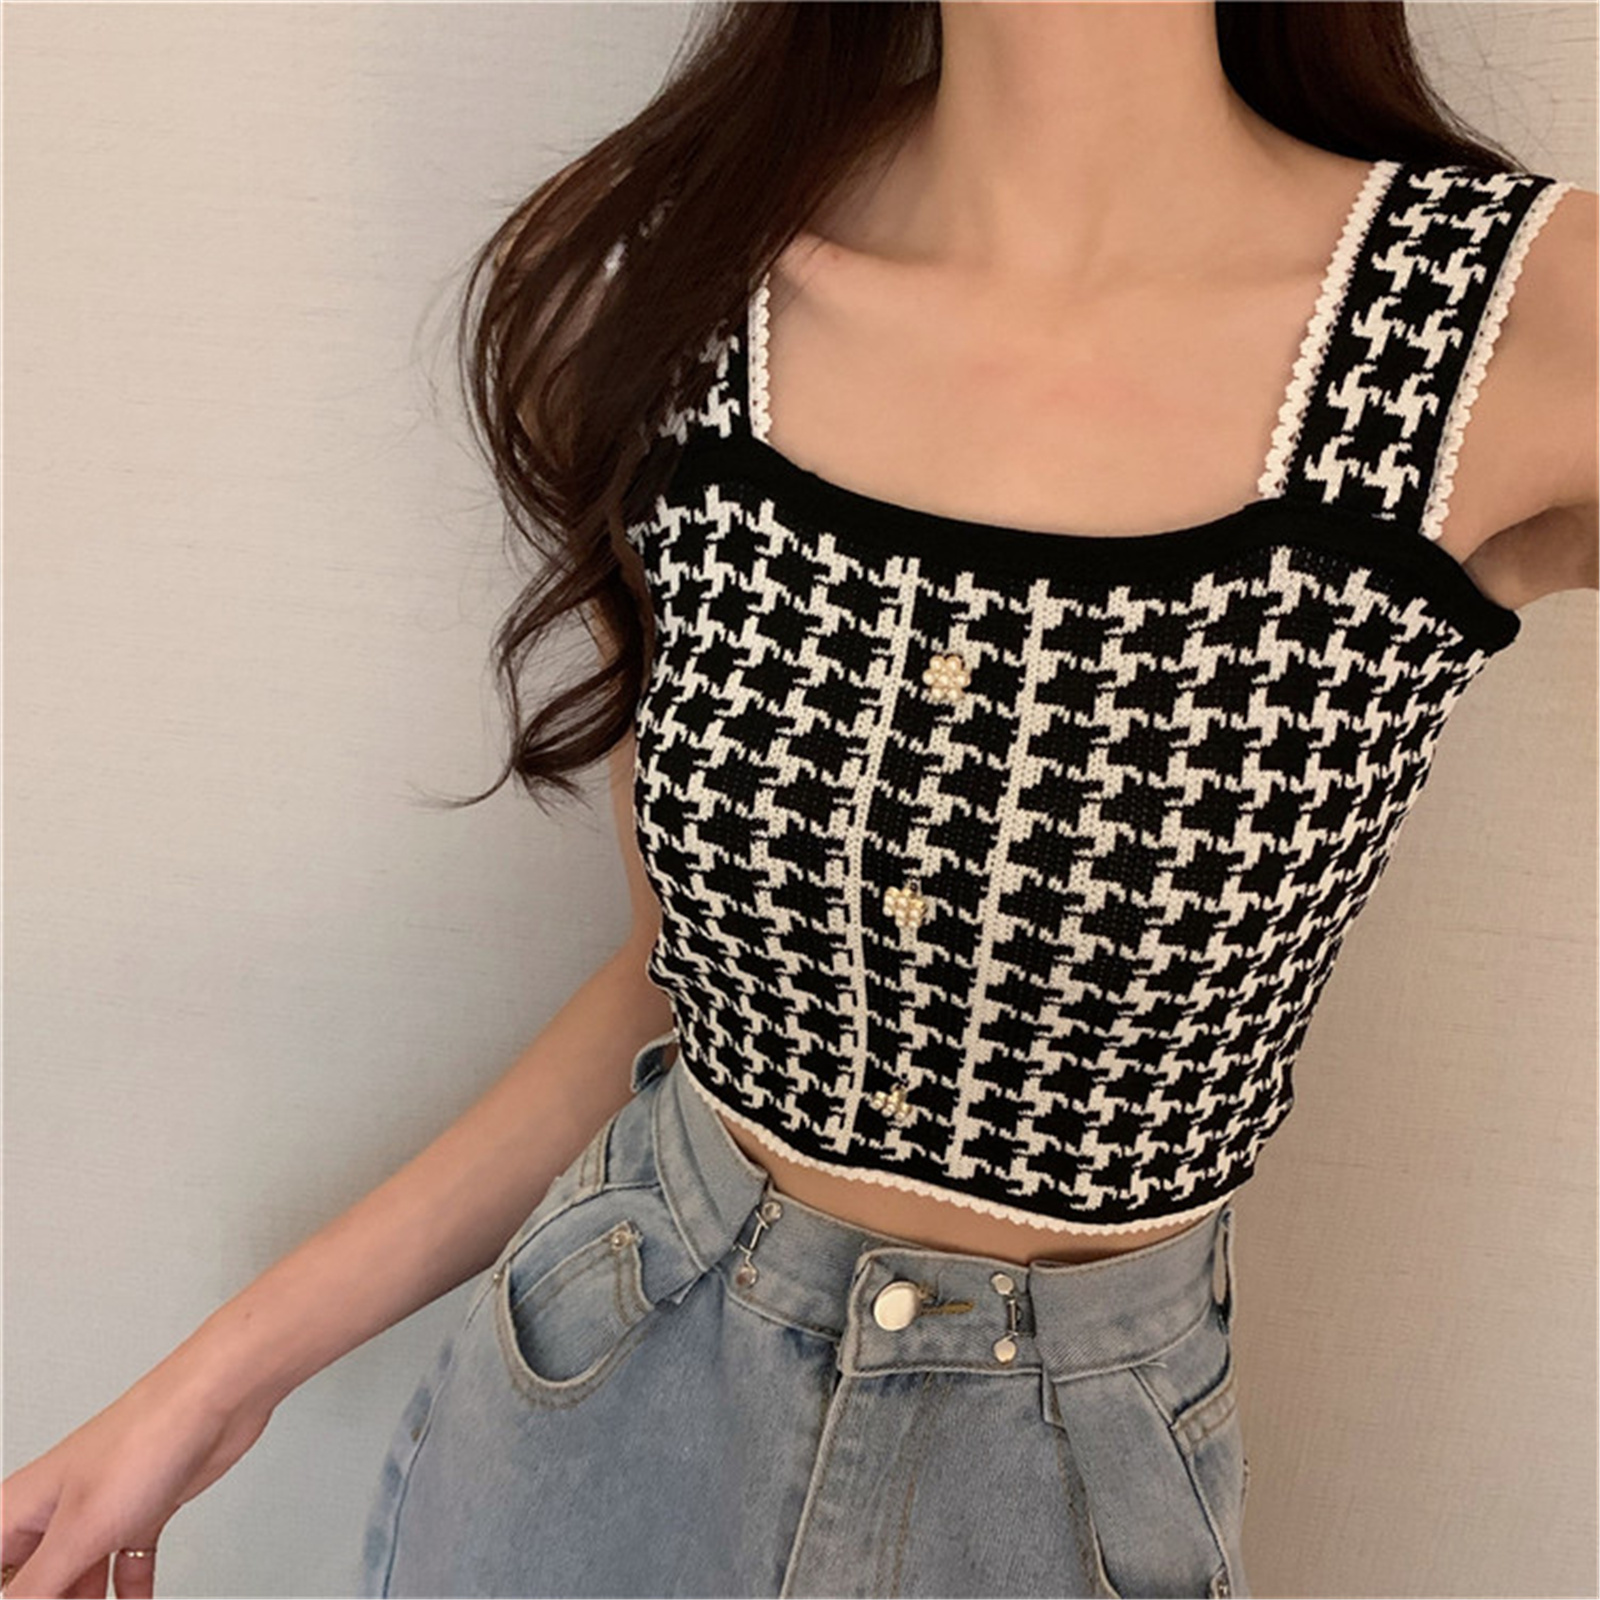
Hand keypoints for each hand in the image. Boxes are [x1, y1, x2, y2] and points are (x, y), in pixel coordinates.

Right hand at [1, 1357, 276, 1597]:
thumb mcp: (77, 1532)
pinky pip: (126, 1564)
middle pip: (34, 1584)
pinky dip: (129, 1592)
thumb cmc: (145, 1438)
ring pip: (79, 1579)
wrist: (218, 1400)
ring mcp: (101, 1510)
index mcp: (18, 1509)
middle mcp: (54, 1510)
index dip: (12, 1595)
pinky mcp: (143, 1509)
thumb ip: (36, 1588)